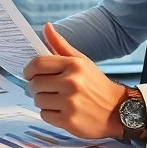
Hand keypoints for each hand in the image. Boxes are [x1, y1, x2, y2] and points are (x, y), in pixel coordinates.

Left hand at [23, 23, 127, 139]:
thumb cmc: (96, 84)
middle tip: (45, 89)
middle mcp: (71, 83)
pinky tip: (61, 111)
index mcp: (73, 65)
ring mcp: (70, 103)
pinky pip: (44, 115)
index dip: (28, 70)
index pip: (37, 64)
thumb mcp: (82, 61)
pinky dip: (50, 114)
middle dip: (36, 87)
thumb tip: (46, 26)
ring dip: (43, 101)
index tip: (28, 74)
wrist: (118, 111)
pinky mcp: (69, 121)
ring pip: (38, 100)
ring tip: (56, 100)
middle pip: (35, 84)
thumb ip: (60, 44)